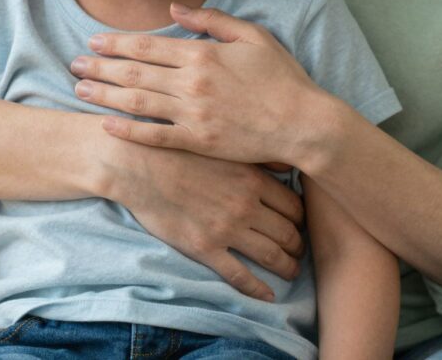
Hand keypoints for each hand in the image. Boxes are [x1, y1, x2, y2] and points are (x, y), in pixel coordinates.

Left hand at [72, 4, 326, 166]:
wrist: (302, 123)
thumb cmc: (282, 77)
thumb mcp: (253, 36)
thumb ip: (212, 20)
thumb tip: (176, 7)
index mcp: (203, 54)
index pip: (148, 45)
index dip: (116, 42)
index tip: (94, 40)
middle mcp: (191, 82)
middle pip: (134, 71)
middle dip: (100, 66)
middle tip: (74, 63)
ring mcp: (193, 114)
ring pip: (137, 102)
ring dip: (105, 94)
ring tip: (80, 88)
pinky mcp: (198, 142)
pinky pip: (154, 136)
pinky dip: (127, 130)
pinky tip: (106, 125)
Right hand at [99, 135, 305, 301]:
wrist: (140, 165)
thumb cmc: (181, 151)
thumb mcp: (223, 146)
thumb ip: (257, 157)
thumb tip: (288, 163)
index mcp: (252, 179)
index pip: (293, 206)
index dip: (302, 219)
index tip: (301, 225)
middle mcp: (246, 205)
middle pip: (288, 232)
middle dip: (298, 245)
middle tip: (300, 251)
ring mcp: (226, 228)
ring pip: (271, 255)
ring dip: (287, 267)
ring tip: (291, 272)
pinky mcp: (205, 248)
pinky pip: (240, 276)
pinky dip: (258, 289)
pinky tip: (268, 296)